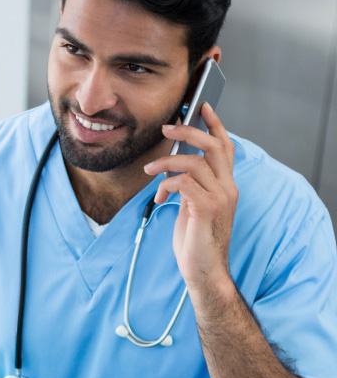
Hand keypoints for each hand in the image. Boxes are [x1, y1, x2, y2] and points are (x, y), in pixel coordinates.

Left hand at [143, 103, 237, 290]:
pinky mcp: (207, 208)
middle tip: (167, 128)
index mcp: (226, 185)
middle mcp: (228, 188)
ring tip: (150, 169)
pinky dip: (167, 184)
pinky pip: (184, 182)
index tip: (202, 106)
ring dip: (167, 162)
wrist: (203, 271)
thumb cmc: (196, 238)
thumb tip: (174, 164)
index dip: (215, 125)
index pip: (226, 147)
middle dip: (188, 131)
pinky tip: (160, 196)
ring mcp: (220, 198)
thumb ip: (191, 183)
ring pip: (194, 162)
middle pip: (213, 146)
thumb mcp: (193, 205)